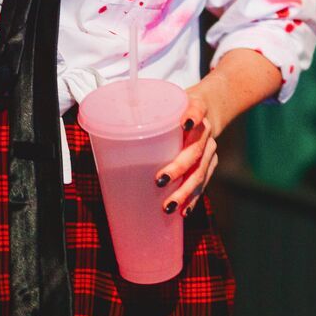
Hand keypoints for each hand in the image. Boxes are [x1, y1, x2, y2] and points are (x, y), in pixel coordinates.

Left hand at [155, 91, 218, 217]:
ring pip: (200, 172)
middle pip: (195, 151)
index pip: (197, 110)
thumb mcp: (164, 105)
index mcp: (195, 110)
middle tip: (160, 180)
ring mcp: (209, 150)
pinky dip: (192, 198)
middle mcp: (205, 131)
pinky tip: (184, 210)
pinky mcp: (210, 164)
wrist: (204, 115)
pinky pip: (203, 183)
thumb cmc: (175, 111)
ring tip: (169, 205)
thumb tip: (105, 135)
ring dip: (185, 191)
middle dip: (179, 167)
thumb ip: (144, 116)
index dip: (193, 116)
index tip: (185, 124)